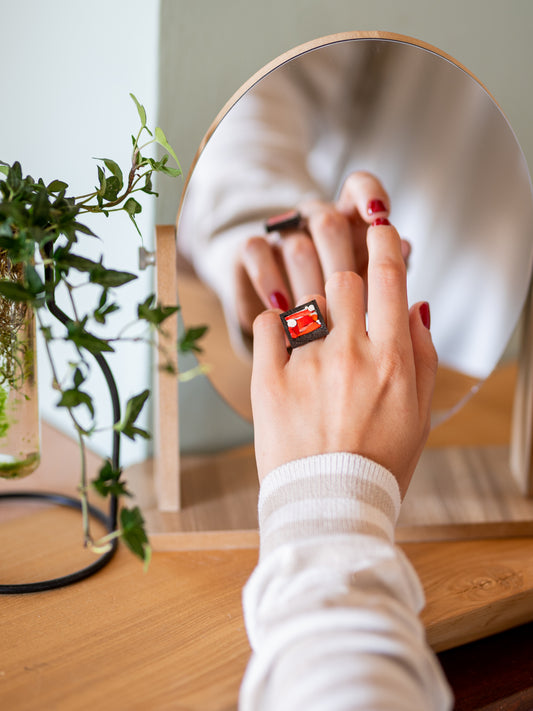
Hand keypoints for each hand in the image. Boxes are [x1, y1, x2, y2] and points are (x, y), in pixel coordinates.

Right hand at [235, 171, 409, 333]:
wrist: (285, 318)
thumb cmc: (338, 304)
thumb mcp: (368, 290)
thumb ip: (389, 269)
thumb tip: (406, 247)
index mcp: (350, 220)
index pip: (359, 186)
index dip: (369, 195)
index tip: (380, 215)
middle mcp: (315, 219)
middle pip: (329, 223)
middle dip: (341, 268)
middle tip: (351, 306)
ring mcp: (282, 233)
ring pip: (296, 243)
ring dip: (309, 285)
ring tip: (319, 322)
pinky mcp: (251, 249)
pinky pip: (256, 250)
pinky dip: (270, 280)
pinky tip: (281, 308)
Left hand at [251, 220, 436, 496]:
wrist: (329, 506)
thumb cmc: (379, 464)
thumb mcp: (419, 413)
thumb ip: (422, 355)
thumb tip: (415, 306)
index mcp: (391, 360)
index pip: (390, 280)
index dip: (386, 245)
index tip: (381, 227)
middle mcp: (350, 354)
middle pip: (345, 278)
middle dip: (345, 261)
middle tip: (340, 258)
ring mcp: (306, 366)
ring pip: (306, 298)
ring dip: (309, 287)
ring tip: (308, 296)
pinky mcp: (268, 381)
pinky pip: (267, 325)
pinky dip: (274, 319)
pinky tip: (281, 328)